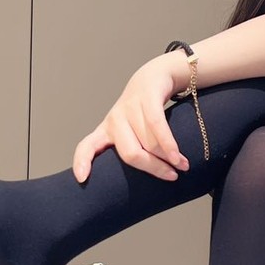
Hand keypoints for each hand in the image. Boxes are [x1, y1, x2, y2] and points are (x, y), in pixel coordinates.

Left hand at [72, 57, 190, 182]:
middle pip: (129, 153)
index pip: (86, 147)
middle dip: (152, 168)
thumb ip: (132, 151)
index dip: (82, 162)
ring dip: (168, 158)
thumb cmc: (143, 112)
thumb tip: (141, 188)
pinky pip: (157, 125)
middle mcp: (115, 120)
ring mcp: (129, 107)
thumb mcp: (130, 130)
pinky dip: (169, 144)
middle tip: (171, 176)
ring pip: (148, 142)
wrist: (154, 77)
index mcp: (106, 131)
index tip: (82, 178)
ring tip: (182, 166)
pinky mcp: (146, 97)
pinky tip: (178, 156)